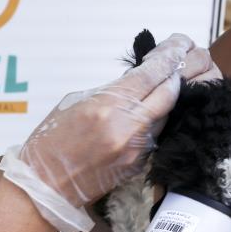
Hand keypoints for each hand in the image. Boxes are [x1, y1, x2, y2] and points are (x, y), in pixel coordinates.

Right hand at [0, 34, 215, 230]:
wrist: (45, 186)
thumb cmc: (51, 142)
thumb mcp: (75, 103)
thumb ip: (110, 91)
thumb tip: (137, 81)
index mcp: (108, 105)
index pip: (152, 73)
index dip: (169, 56)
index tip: (178, 45)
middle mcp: (127, 126)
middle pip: (170, 93)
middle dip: (179, 74)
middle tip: (185, 59)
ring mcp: (136, 148)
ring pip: (167, 115)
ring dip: (171, 98)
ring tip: (173, 83)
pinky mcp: (138, 165)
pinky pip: (157, 136)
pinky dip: (158, 122)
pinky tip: (156, 112)